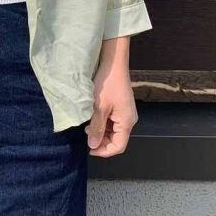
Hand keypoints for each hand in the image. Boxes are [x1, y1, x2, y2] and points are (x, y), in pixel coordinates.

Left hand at [85, 37, 137, 157]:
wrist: (113, 63)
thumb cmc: (107, 84)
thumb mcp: (99, 107)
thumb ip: (96, 128)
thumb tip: (93, 145)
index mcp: (127, 122)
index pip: (118, 146)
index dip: (104, 151)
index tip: (90, 150)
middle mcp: (129, 119)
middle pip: (117, 139)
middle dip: (102, 141)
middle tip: (86, 138)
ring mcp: (125, 112)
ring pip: (114, 130)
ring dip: (101, 132)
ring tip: (87, 127)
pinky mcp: (121, 106)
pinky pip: (113, 121)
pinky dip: (103, 123)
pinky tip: (93, 118)